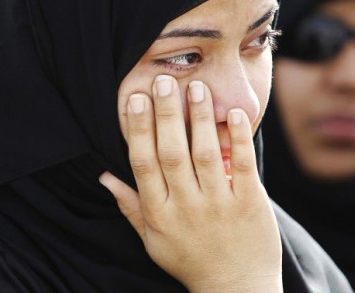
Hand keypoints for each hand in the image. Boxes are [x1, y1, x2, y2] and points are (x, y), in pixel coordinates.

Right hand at [100, 75, 281, 291]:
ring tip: (196, 87)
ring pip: (205, 154)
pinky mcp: (250, 205)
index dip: (138, 130)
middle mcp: (186, 207)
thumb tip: (105, 176)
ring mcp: (219, 206)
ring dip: (199, 119)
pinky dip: (238, 139)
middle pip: (171, 153)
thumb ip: (131, 206)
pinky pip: (242, 166)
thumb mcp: (153, 240)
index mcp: (159, 214)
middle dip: (166, 115)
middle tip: (163, 82)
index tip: (135, 99)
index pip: (144, 164)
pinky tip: (233, 113)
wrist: (236, 290)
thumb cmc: (190, 261)